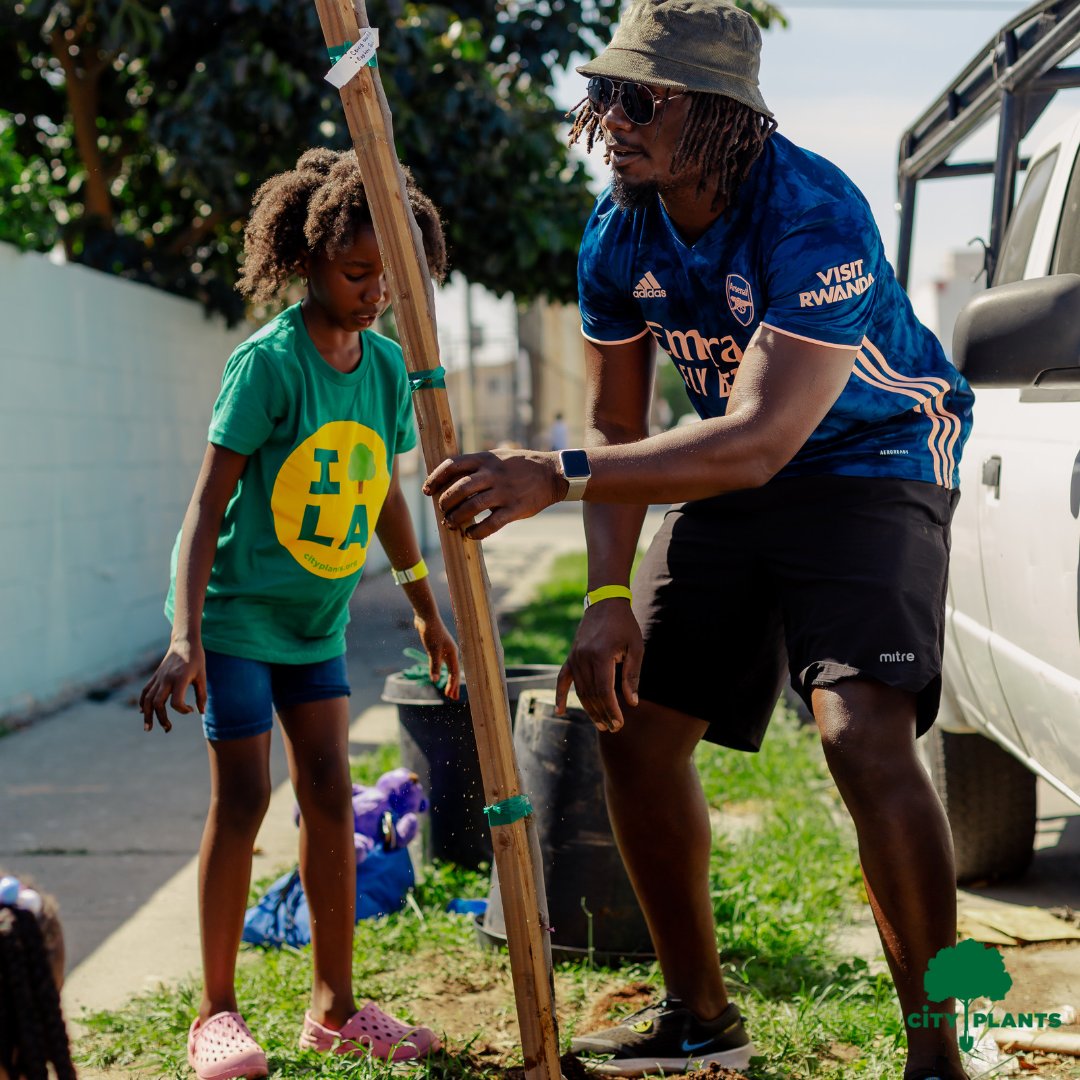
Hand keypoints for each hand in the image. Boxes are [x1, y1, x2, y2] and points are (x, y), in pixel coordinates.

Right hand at [139, 639, 206, 732]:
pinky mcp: (155, 676)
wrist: (184, 642)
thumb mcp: (202, 676)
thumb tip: (201, 712)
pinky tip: (143, 712)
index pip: (176, 702)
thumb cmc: (196, 659)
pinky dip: (143, 702)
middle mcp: (166, 679)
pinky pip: (145, 691)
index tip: (191, 710)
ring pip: (148, 699)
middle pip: (158, 704)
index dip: (183, 710)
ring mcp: (158, 678)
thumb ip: (202, 695)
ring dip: (147, 715)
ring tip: (148, 728)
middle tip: (168, 728)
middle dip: (161, 718)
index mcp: (180, 679)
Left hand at [415, 615, 461, 699]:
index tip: (450, 696)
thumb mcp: (432, 650)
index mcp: (452, 653)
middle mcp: (450, 652)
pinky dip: (441, 671)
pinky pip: (442, 663)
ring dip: (447, 679)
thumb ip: (434, 665)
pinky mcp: (437, 647)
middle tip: (452, 698)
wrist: (425, 617)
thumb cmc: (431, 632)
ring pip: (448, 668)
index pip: (454, 673)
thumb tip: (435, 680)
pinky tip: (438, 674)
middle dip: (453, 685)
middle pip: (453, 672)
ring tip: (446, 690)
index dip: (452, 685)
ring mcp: (444, 649)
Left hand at [423, 450, 565, 539]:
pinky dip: (477, 532)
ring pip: (471, 507)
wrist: (552, 474)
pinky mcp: (515, 509)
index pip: (452, 465)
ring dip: (456, 518)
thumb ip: (476, 465)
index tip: (427, 490)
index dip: (435, 478)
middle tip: (442, 510)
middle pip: (459, 489)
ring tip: (450, 524)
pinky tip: (470, 535)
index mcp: (486, 459)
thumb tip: (449, 479)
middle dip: (445, 502)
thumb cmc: (520, 466)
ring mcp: (504, 492)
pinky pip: (491, 524)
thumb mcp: (497, 456)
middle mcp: (493, 474)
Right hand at [556, 600, 642, 732]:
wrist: (606, 603)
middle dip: (602, 714)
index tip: (619, 724)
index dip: (611, 710)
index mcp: (601, 655)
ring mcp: (574, 657)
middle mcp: (583, 658)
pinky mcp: (570, 656)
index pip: (604, 691)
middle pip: (591, 694)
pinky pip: (562, 679)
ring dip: (589, 709)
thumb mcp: (635, 648)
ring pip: (579, 690)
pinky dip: (560, 695)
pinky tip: (560, 711)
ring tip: (600, 724)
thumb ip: (632, 676)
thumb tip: (631, 703)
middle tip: (613, 729)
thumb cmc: (625, 625)